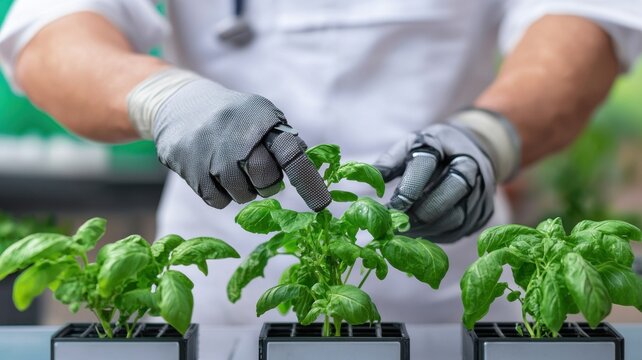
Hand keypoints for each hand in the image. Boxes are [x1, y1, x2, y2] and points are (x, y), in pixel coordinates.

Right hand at [129, 69, 330, 210]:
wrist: (177, 103)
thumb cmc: (232, 116)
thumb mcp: (259, 113)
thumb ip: (284, 140)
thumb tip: (308, 169)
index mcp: (258, 116)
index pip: (289, 152)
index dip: (307, 179)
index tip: (322, 204)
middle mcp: (235, 134)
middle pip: (265, 179)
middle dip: (266, 182)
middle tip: (256, 170)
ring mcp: (210, 153)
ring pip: (242, 195)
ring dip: (243, 189)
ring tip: (231, 166)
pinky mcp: (190, 170)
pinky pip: (219, 201)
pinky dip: (221, 194)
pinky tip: (213, 173)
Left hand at [374, 109, 519, 242]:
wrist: (474, 151)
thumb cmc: (434, 149)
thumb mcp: (412, 144)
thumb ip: (389, 162)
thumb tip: (366, 180)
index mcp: (447, 146)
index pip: (425, 168)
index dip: (405, 191)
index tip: (385, 209)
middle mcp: (471, 170)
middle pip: (443, 199)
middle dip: (414, 216)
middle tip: (391, 227)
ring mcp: (481, 194)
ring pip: (451, 221)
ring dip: (422, 231)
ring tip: (400, 235)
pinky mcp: (483, 215)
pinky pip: (457, 232)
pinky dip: (435, 237)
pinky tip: (418, 235)